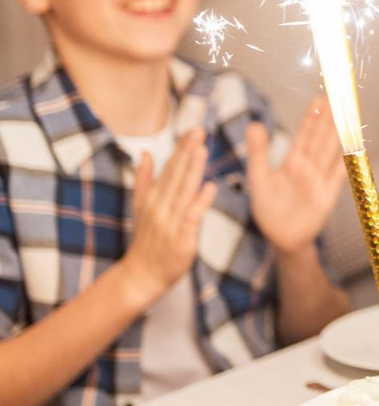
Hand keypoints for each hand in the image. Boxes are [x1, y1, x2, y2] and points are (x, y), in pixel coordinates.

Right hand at [121, 129, 215, 303]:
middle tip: (198, 130)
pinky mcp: (180, 237)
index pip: (169, 168)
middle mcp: (160, 205)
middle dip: (187, 152)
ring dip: (192, 170)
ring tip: (202, 149)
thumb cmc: (147, 240)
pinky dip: (200, 201)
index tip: (193, 129)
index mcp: (153, 197)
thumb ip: (145, 180)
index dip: (181, 148)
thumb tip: (145, 153)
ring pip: (183, 191)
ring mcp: (169, 221)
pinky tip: (210, 187)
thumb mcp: (141, 207)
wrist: (140, 275)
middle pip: (175, 175)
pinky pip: (191, 216)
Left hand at [247, 96, 346, 255]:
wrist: (280, 237)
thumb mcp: (258, 177)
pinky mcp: (328, 195)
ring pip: (331, 152)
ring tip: (347, 116)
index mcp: (292, 162)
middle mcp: (308, 168)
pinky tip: (354, 147)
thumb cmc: (267, 209)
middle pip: (321, 139)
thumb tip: (254, 123)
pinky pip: (340, 175)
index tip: (319, 98)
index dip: (312, 117)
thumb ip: (258, 151)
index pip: (304, 134)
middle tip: (338, 98)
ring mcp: (320, 180)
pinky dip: (348, 162)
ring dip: (339, 135)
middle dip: (329, 119)